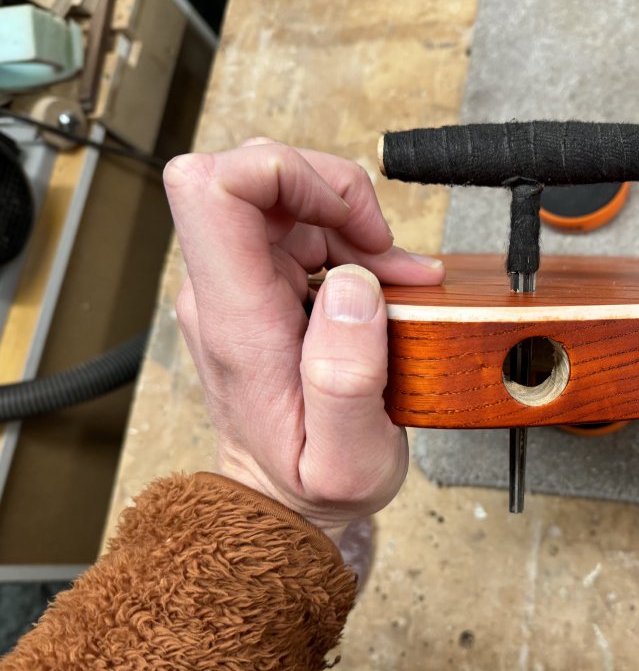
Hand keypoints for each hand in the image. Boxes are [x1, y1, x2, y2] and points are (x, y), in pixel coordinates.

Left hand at [163, 139, 443, 540]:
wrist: (280, 499)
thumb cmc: (310, 482)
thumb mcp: (349, 459)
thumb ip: (349, 377)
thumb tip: (353, 286)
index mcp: (236, 319)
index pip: (213, 188)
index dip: (287, 174)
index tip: (350, 222)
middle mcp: (224, 290)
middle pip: (253, 171)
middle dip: (333, 192)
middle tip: (380, 251)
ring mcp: (237, 283)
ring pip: (282, 191)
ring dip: (348, 219)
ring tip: (392, 276)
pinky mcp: (257, 283)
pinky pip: (297, 223)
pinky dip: (347, 236)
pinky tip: (378, 278)